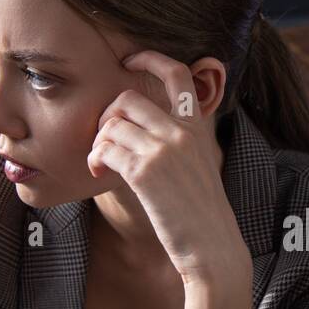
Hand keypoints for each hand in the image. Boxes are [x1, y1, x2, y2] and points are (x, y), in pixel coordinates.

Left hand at [87, 50, 251, 287]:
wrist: (214, 249)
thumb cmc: (202, 218)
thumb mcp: (199, 170)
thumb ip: (179, 146)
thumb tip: (139, 135)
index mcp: (197, 129)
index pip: (178, 74)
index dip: (149, 59)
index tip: (129, 61)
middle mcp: (182, 133)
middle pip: (128, 98)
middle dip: (107, 115)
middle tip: (105, 141)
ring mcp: (164, 150)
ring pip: (112, 122)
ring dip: (97, 141)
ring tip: (100, 163)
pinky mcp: (146, 172)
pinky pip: (105, 147)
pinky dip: (94, 158)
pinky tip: (97, 173)